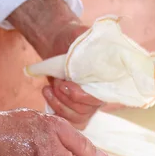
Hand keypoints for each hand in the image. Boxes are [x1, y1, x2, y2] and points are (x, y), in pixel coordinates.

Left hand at [5, 0, 103, 128]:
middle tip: (57, 81)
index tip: (65, 84)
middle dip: (65, 98)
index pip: (99, 98)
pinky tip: (48, 94)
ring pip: (76, 117)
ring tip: (49, 87)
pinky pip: (69, 121)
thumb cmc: (70, 39)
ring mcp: (89, 104)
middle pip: (86, 111)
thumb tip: (89, 39)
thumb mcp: (77, 34)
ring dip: (58, 104)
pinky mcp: (76, 108)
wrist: (59, 45)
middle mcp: (100, 93)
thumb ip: (84, 37)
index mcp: (106, 78)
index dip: (80, 95)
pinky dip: (56, 111)